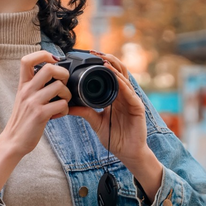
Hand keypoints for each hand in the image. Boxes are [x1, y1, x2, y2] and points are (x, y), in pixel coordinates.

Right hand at [0, 50, 71, 157]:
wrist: (13, 140)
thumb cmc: (23, 119)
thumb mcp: (24, 98)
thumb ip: (34, 86)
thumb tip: (53, 74)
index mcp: (23, 84)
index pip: (27, 59)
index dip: (42, 55)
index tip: (53, 61)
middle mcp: (27, 90)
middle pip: (49, 68)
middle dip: (63, 74)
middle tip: (64, 84)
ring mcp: (33, 102)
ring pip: (60, 87)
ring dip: (67, 95)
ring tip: (62, 102)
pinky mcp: (40, 115)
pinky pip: (62, 105)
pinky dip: (65, 110)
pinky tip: (58, 114)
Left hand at [67, 51, 150, 165]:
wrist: (128, 153)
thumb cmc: (114, 138)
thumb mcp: (96, 122)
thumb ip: (85, 112)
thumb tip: (67, 106)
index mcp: (115, 96)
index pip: (109, 75)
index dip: (101, 64)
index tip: (89, 56)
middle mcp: (124, 95)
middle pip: (118, 71)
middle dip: (108, 59)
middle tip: (95, 52)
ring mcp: (132, 100)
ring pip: (124, 78)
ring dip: (114, 68)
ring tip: (103, 60)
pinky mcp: (138, 107)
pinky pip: (129, 92)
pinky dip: (121, 83)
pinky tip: (114, 77)